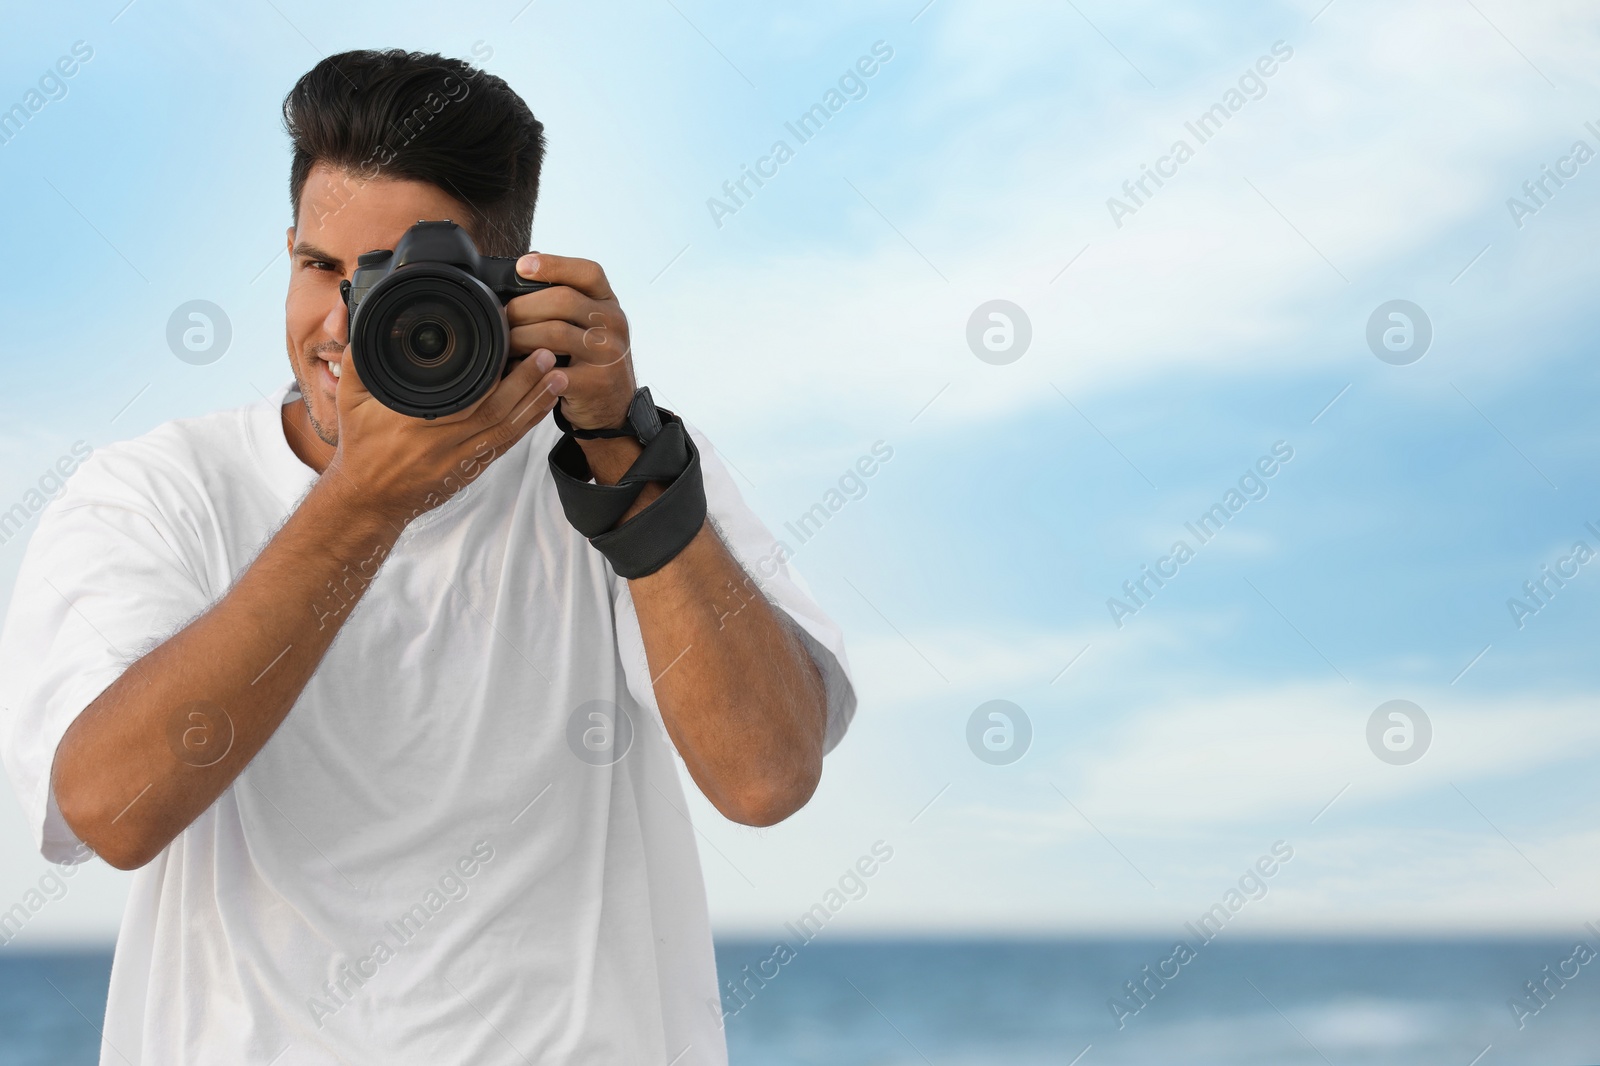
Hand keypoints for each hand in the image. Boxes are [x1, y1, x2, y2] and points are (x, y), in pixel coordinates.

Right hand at [324, 345, 566, 524]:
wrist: (368, 500)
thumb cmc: (360, 448)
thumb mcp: (350, 401)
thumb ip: (356, 360)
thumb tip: (357, 317)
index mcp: (416, 423)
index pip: (462, 394)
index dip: (492, 373)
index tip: (509, 343)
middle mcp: (443, 443)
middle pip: (494, 411)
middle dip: (524, 382)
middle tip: (546, 354)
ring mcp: (461, 459)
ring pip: (507, 429)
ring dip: (534, 402)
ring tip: (558, 376)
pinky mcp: (471, 469)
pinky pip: (506, 445)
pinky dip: (527, 425)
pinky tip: (545, 406)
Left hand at [506, 254, 635, 431]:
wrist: (614, 407)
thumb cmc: (593, 360)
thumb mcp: (590, 323)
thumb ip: (567, 298)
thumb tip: (525, 266)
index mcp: (609, 303)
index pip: (588, 273)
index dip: (554, 265)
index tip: (522, 267)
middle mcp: (614, 324)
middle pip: (563, 300)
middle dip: (524, 306)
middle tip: (503, 317)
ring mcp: (607, 354)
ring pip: (555, 333)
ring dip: (521, 337)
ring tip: (506, 344)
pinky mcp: (595, 382)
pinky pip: (553, 370)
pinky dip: (529, 369)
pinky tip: (518, 370)